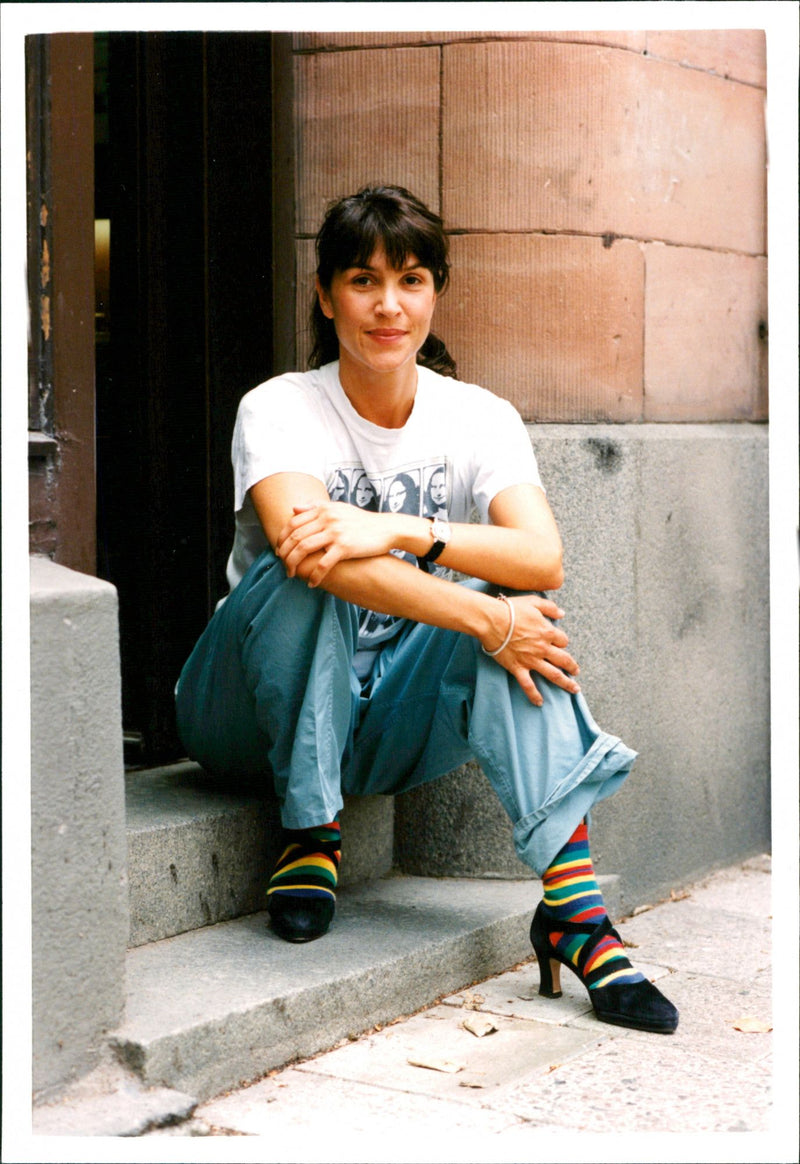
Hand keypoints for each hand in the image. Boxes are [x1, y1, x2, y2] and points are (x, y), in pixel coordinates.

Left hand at [276, 502, 395, 585]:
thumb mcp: (338, 508)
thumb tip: (294, 509)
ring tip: (292, 575)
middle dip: (285, 554)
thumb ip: (315, 507)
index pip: (293, 523)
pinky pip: (323, 564)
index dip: (282, 538)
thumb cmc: (361, 521)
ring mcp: (335, 532)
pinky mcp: (345, 547)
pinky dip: (314, 576)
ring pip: (304, 549)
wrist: (386, 528)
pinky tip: (312, 584)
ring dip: (294, 565)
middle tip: (283, 566)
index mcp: (323, 509)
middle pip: (295, 536)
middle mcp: (327, 519)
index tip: (279, 550)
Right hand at [484, 595, 580, 706]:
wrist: (491, 620)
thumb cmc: (510, 609)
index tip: (560, 643)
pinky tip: (539, 702)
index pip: (563, 640)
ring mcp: (531, 660)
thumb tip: (562, 613)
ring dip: (565, 683)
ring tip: (574, 688)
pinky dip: (534, 695)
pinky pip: (528, 685)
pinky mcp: (518, 668)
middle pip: (564, 660)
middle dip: (572, 666)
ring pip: (553, 674)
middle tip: (576, 672)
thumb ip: (550, 607)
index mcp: (547, 632)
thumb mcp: (533, 601)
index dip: (563, 642)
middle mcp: (543, 648)